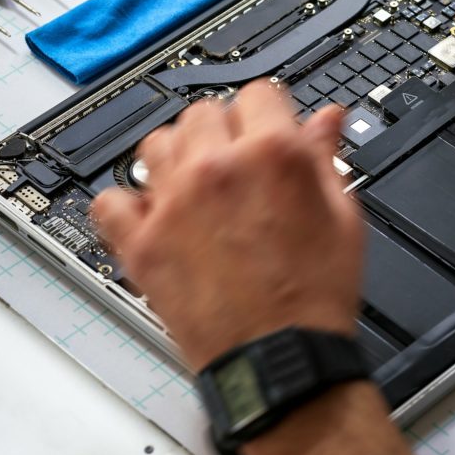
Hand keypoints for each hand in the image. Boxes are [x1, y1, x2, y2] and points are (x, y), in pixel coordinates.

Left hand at [92, 81, 363, 370]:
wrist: (281, 361)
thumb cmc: (314, 297)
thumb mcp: (343, 217)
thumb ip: (326, 158)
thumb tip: (326, 119)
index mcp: (272, 155)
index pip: (258, 93)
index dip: (267, 113)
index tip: (265, 129)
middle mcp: (216, 169)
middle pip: (203, 112)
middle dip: (222, 131)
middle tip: (235, 167)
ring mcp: (172, 204)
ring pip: (156, 143)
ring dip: (177, 157)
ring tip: (194, 187)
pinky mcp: (141, 243)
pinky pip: (110, 200)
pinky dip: (125, 205)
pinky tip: (150, 215)